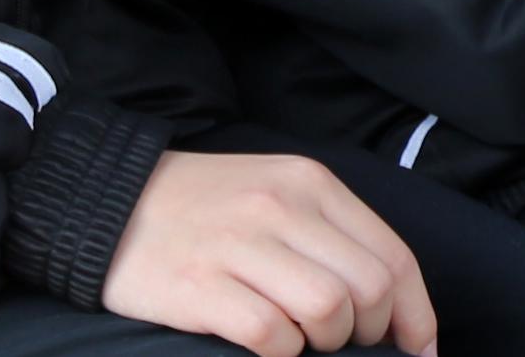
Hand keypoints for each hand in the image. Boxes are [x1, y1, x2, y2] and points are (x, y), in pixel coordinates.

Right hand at [101, 151, 436, 356]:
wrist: (107, 201)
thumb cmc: (204, 207)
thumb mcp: (277, 193)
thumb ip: (331, 235)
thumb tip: (389, 302)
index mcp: (312, 184)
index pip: (393, 256)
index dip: (415, 315)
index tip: (418, 351)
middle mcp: (282, 208)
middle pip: (369, 287)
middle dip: (370, 333)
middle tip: (345, 345)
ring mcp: (240, 245)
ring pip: (328, 310)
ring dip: (326, 343)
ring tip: (304, 342)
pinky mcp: (199, 285)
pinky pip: (270, 334)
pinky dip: (281, 352)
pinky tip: (266, 345)